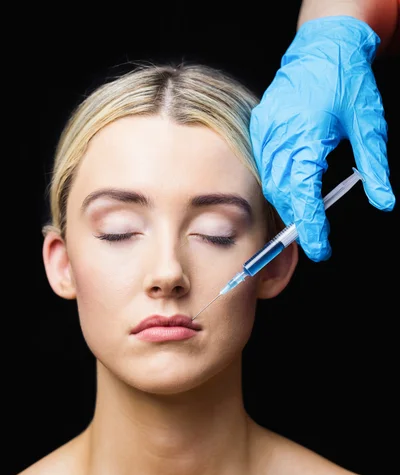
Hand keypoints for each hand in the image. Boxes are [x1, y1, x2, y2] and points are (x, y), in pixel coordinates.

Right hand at [250, 16, 395, 260]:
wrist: (322, 46)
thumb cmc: (347, 80)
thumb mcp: (369, 124)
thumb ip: (375, 168)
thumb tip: (385, 200)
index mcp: (305, 135)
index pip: (304, 195)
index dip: (311, 226)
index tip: (320, 248)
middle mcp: (279, 136)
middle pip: (283, 194)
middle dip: (299, 218)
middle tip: (317, 236)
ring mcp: (265, 132)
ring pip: (272, 183)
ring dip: (289, 202)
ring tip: (308, 214)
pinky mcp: (260, 129)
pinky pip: (266, 167)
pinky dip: (280, 182)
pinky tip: (295, 186)